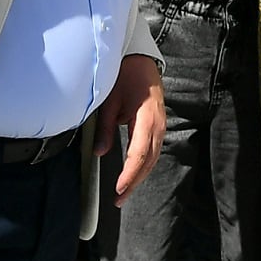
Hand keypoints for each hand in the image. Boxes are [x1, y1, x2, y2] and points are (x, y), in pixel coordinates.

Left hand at [100, 51, 164, 203]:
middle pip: (148, 161)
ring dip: (139, 176)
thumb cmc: (124, 77)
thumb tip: (99, 152)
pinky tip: (132, 174)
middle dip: (134, 182)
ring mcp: (160, 126)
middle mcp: (158, 126)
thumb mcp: (109, 101)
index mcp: (146, 119)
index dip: (129, 175)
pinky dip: (143, 165)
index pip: (139, 154)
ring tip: (124, 192)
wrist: (140, 60)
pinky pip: (152, 150)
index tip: (118, 189)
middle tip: (118, 199)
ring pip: (152, 158)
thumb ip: (105, 129)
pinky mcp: (158, 126)